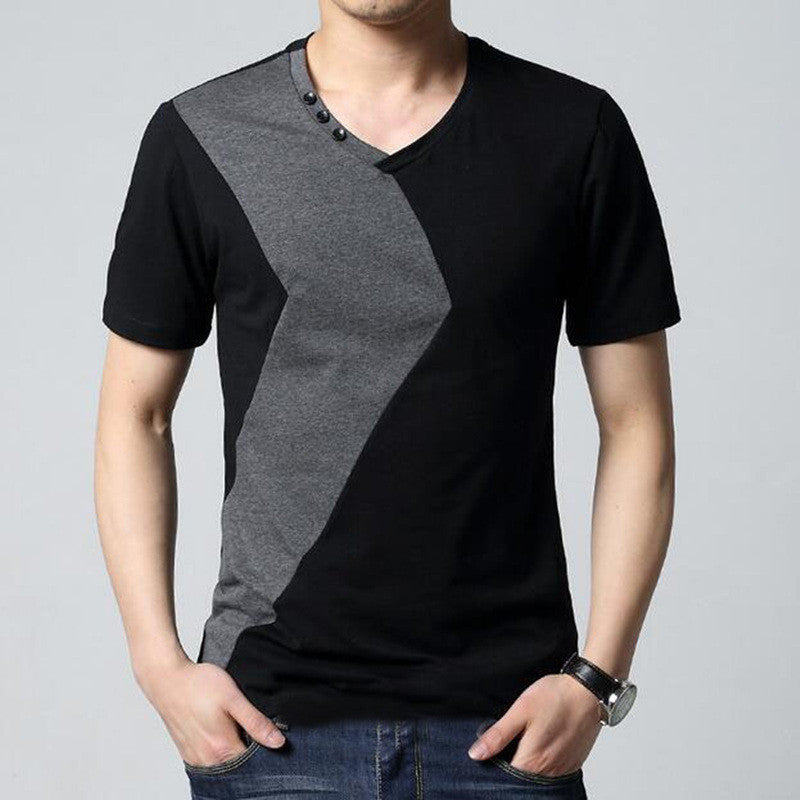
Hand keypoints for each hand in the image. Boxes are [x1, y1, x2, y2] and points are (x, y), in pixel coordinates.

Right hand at [137, 654, 285, 766]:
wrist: (166, 679)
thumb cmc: (198, 684)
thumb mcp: (233, 698)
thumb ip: (255, 722)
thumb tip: (278, 742)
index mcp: (222, 749)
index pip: (254, 764)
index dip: (267, 751)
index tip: (271, 735)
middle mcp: (207, 760)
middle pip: (239, 767)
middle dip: (250, 754)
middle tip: (254, 729)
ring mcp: (195, 758)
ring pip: (224, 765)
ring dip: (235, 752)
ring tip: (236, 728)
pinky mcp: (187, 752)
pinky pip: (210, 762)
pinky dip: (220, 753)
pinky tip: (223, 734)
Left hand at [468, 673, 601, 775]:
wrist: (588, 691)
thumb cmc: (555, 697)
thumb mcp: (520, 710)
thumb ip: (498, 735)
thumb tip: (476, 754)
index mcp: (532, 761)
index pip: (506, 776)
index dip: (496, 764)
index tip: (495, 749)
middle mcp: (549, 771)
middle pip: (523, 777)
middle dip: (513, 763)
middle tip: (513, 739)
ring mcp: (563, 768)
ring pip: (538, 775)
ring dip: (530, 762)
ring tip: (527, 739)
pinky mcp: (573, 763)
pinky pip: (554, 770)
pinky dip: (545, 761)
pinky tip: (543, 742)